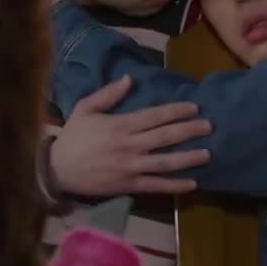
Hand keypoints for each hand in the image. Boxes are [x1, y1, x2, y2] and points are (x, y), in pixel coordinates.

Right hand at [50, 76, 211, 195]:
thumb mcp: (85, 109)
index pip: (154, 116)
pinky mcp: (128, 185)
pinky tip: (192, 183)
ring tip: (208, 153)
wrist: (57, 169)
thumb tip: (130, 79)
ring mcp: (130, 167)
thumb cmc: (73, 137)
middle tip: (209, 126)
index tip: (194, 107)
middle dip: (188, 131)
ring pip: (165, 162)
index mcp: (120, 125)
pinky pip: (156, 186)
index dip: (176, 111)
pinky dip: (175, 185)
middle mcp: (129, 146)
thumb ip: (108, 94)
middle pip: (164, 137)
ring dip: (188, 158)